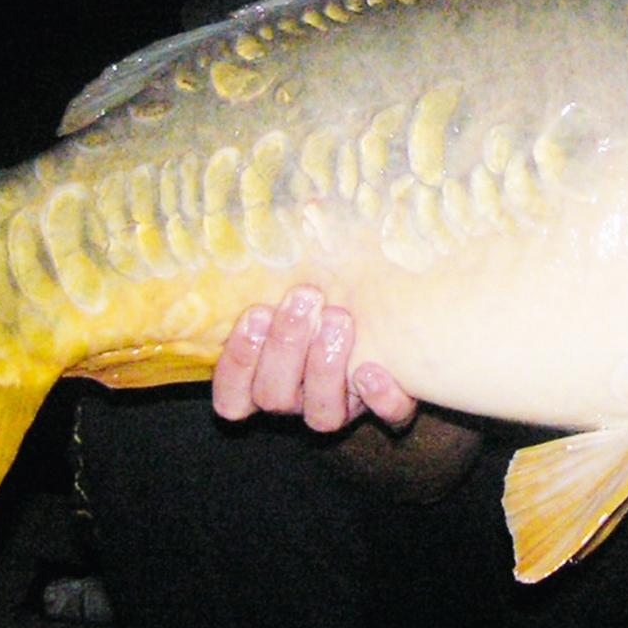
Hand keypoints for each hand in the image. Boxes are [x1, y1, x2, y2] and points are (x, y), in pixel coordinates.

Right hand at [211, 285, 417, 432]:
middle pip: (274, 398)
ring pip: (321, 416)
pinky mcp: (390, 407)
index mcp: (266, 376)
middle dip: (285, 346)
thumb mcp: (306, 278)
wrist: (394, 303)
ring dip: (324, 367)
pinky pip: (388, 418)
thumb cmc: (334, 286)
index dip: (237, 363)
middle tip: (305, 297)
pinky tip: (375, 368)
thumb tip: (302, 210)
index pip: (232, 397)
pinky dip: (381, 398)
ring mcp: (343, 407)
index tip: (255, 312)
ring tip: (339, 318)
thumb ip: (287, 265)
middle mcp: (299, 398)